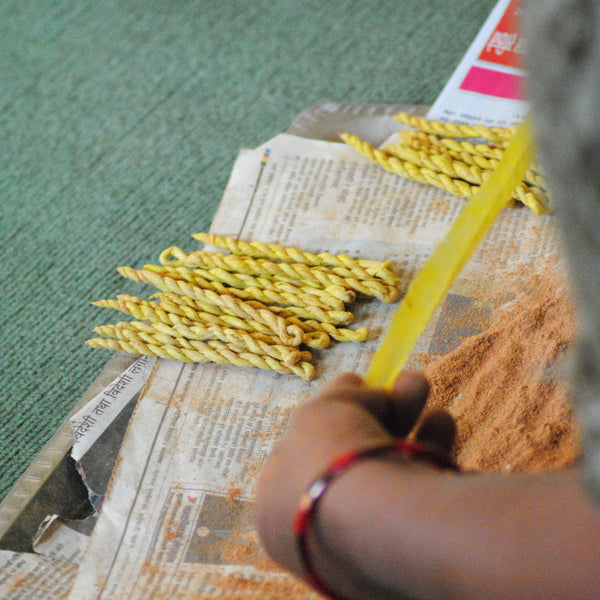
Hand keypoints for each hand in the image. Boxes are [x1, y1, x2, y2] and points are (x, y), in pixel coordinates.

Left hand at [256, 371, 455, 583]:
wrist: (379, 523)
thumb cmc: (331, 460)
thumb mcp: (321, 410)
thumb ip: (338, 397)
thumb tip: (359, 387)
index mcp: (276, 507)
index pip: (302, 449)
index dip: (329, 411)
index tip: (356, 381)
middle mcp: (316, 530)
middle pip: (349, 454)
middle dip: (376, 410)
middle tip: (396, 382)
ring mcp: (359, 545)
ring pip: (384, 468)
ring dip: (405, 419)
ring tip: (419, 384)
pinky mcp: (405, 551)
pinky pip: (415, 489)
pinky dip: (430, 449)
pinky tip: (442, 421)